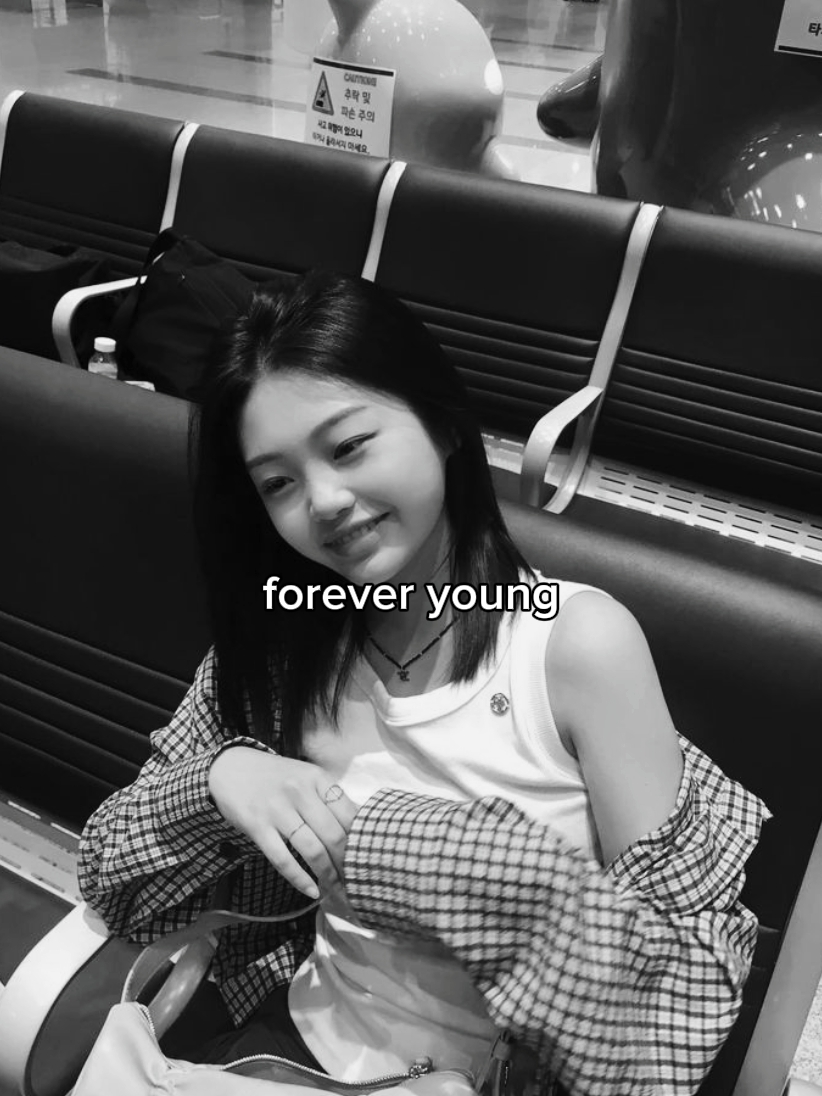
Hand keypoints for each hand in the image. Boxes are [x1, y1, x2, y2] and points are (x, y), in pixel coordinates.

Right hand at [208, 747, 357, 899]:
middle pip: (334, 835)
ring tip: (336, 890)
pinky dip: (299, 879)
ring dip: (328, 875)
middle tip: (355, 882)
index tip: (368, 860)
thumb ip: (329, 799)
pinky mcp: (257, 825)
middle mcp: (300, 791)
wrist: (229, 767)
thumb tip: (360, 828)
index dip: (360, 842)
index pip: (349, 814)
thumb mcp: (305, 778)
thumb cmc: (274, 777)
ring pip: (312, 849)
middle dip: (347, 864)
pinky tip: (311, 891)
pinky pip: (282, 859)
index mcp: (317, 778)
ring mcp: (278, 809)